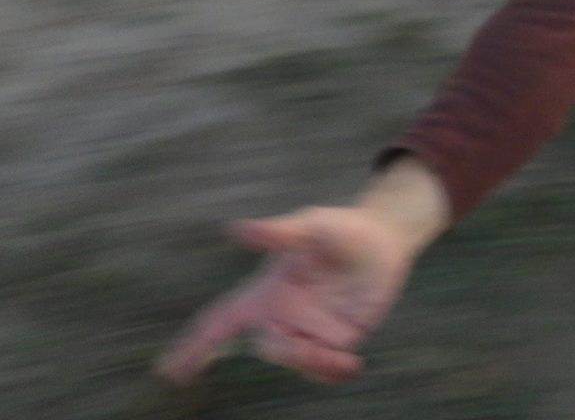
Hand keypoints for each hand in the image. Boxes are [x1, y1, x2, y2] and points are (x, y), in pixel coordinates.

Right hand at [155, 206, 418, 385]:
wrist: (383, 240)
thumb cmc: (339, 229)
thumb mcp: (312, 226)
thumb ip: (277, 233)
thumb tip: (235, 228)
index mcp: (264, 292)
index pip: (219, 321)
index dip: (193, 345)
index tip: (168, 371)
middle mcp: (281, 316)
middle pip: (269, 348)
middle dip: (290, 351)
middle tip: (324, 345)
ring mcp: (307, 331)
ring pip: (298, 362)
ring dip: (316, 362)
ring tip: (346, 357)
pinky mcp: (334, 342)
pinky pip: (323, 369)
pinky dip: (333, 372)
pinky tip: (352, 364)